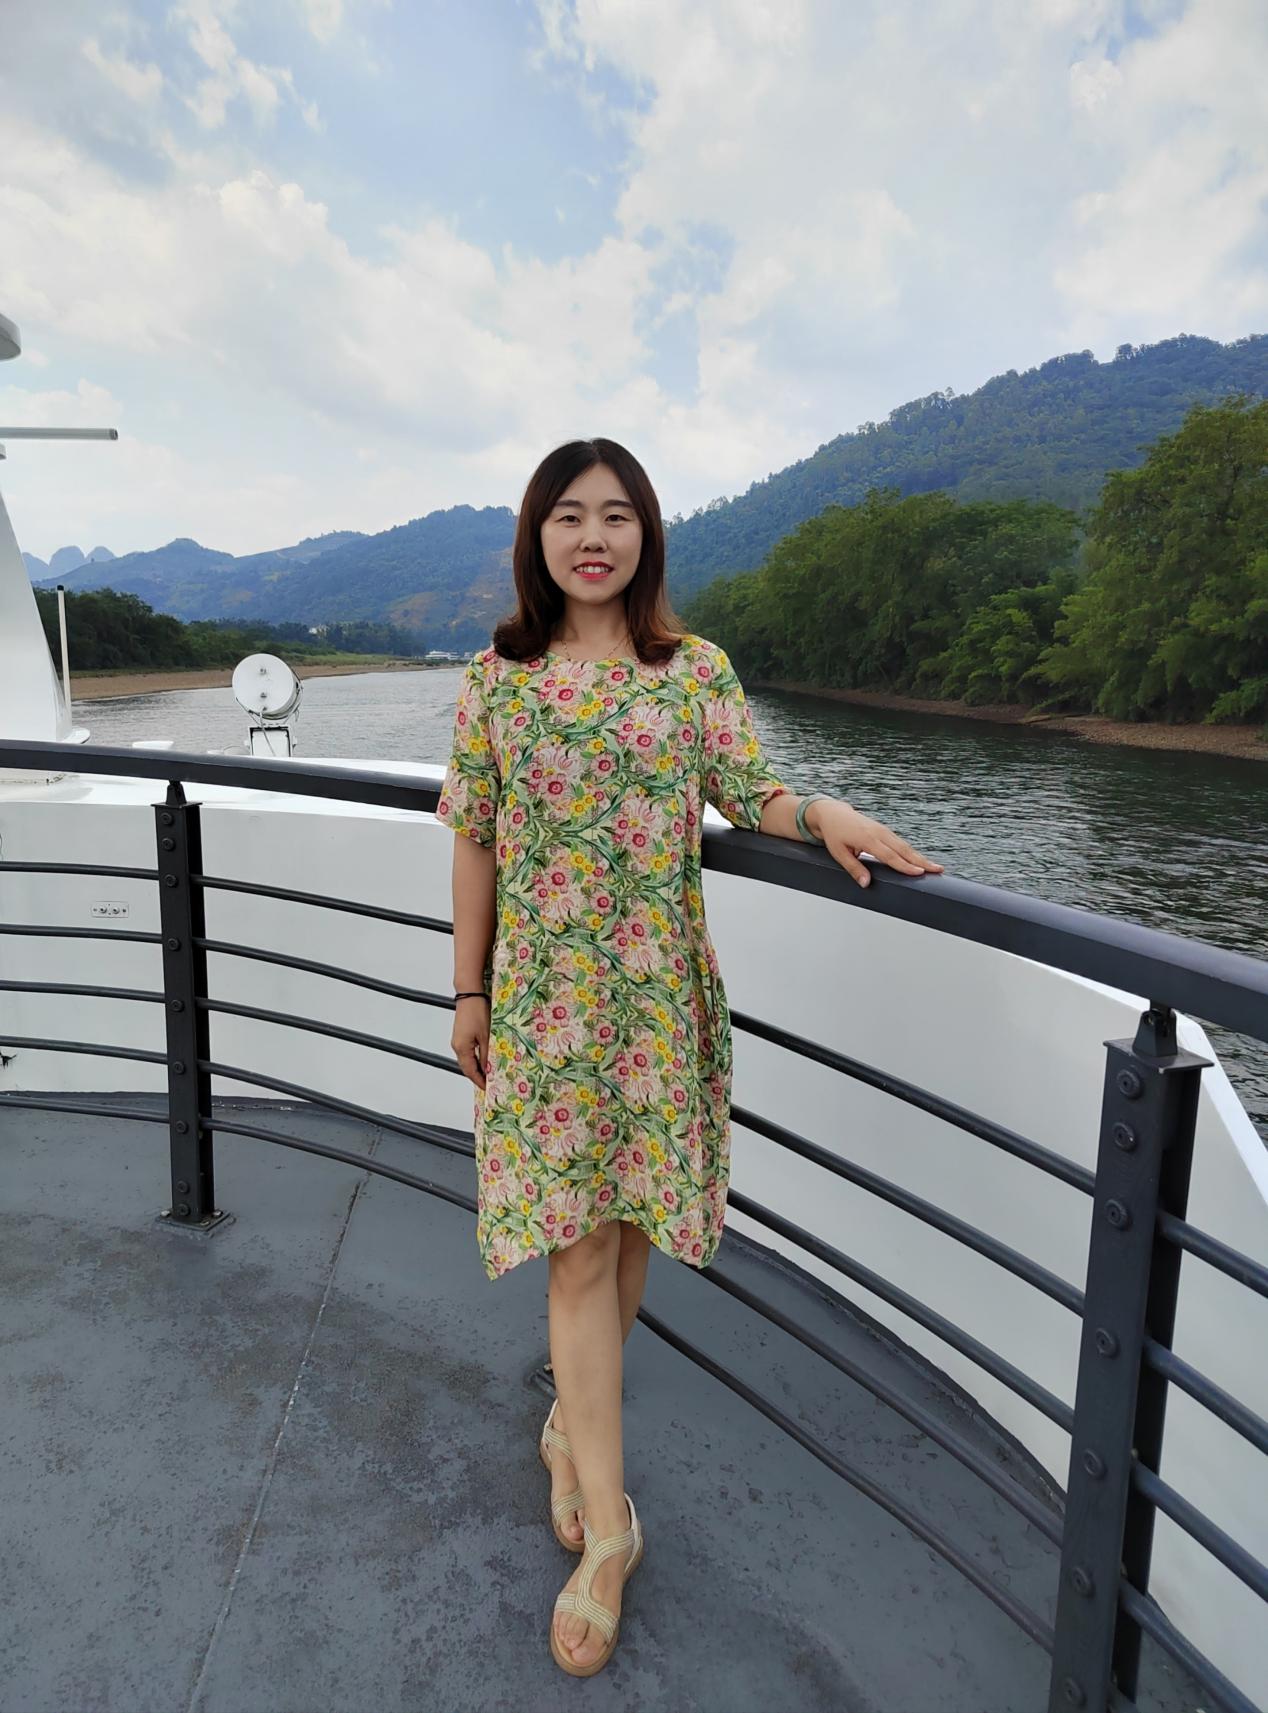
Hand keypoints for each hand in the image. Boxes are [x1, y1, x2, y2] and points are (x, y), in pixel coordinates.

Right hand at [451, 995, 490, 1089]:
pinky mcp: (460, 1035)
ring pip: (467, 1060)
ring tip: (488, 1074)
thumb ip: (486, 1054)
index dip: (479, 1081)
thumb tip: (488, 1069)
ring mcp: (457, 1041)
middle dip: (477, 1077)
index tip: (488, 1089)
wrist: (470, 994)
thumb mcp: (486, 1035)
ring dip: (476, 1068)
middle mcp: (457, 1046)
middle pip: (466, 1067)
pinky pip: (467, 1052)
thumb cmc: (478, 1012)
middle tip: (490, 1084)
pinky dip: (474, 1059)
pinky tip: (483, 1060)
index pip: (470, 1071)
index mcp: (462, 1048)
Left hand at [807, 799, 943, 889]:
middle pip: (904, 850)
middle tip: (937, 870)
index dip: (905, 866)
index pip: (890, 856)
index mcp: (867, 839)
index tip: (919, 872)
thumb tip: (865, 883)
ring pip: (905, 846)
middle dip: (922, 861)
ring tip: (935, 867)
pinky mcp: (885, 830)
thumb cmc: (835, 833)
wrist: (833, 813)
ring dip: (920, 857)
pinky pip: (901, 842)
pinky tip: (920, 860)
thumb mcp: (839, 853)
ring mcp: (883, 830)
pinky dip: (912, 852)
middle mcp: (879, 833)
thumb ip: (854, 868)